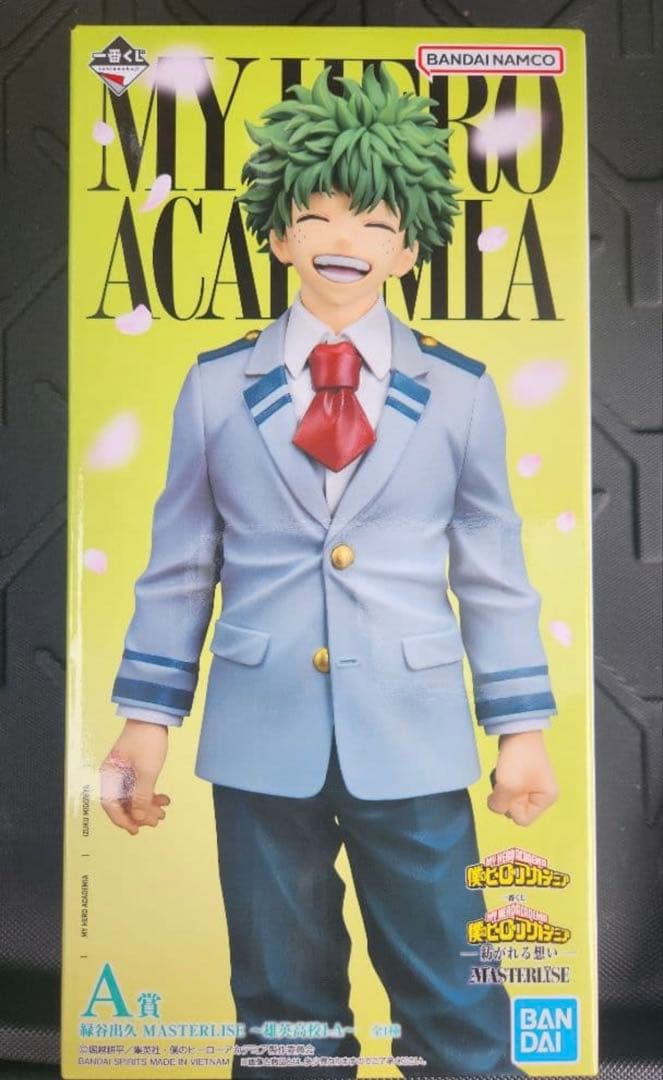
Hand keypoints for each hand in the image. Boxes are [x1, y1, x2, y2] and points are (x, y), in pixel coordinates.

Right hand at [100, 719, 170, 834]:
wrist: (153, 717)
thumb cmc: (146, 741)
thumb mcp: (147, 772)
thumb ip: (142, 797)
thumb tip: (138, 817)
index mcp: (109, 776)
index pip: (111, 805)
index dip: (123, 820)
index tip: (136, 830)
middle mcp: (113, 776)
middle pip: (123, 803)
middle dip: (140, 814)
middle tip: (157, 820)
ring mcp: (123, 773)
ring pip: (133, 797)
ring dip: (147, 806)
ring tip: (163, 811)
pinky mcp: (133, 769)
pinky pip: (139, 788)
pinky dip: (150, 795)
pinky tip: (164, 799)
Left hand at [487, 730, 557, 826]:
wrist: (518, 728)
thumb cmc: (518, 758)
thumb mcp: (508, 786)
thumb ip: (500, 805)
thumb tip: (495, 806)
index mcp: (546, 799)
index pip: (523, 820)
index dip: (511, 808)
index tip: (509, 791)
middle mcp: (542, 793)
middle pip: (515, 810)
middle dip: (506, 798)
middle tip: (505, 780)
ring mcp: (532, 783)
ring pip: (509, 798)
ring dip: (501, 788)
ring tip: (502, 772)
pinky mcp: (521, 773)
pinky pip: (507, 786)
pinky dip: (501, 780)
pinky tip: (501, 768)